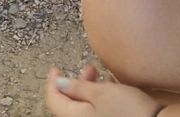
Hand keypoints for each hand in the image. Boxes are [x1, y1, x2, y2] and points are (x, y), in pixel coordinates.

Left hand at [45, 66, 162, 116]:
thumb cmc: (127, 110)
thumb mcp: (100, 93)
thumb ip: (77, 88)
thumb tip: (59, 83)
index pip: (54, 101)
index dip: (52, 83)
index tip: (56, 68)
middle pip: (70, 104)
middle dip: (77, 83)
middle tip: (88, 67)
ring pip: (86, 106)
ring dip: (90, 89)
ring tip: (103, 74)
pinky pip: (99, 111)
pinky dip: (102, 98)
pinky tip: (114, 87)